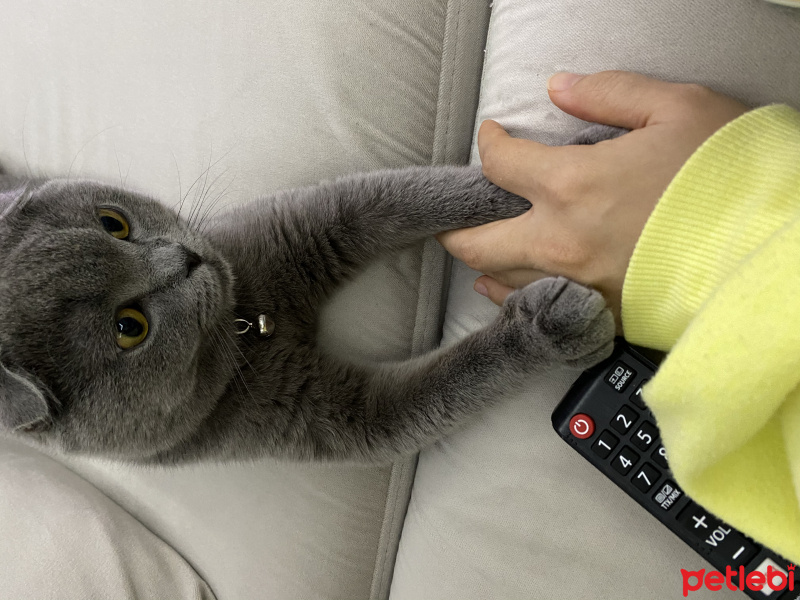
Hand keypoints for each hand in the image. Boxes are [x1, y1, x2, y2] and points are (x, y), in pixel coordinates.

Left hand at [437, 70, 747, 326]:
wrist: (768, 252)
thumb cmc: (728, 179)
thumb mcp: (677, 110)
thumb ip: (610, 94)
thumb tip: (560, 88)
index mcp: (573, 184)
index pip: (500, 163)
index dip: (489, 143)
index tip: (492, 136)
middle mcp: (561, 241)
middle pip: (477, 242)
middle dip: (456, 228)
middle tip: (452, 219)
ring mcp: (578, 284)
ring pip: (502, 282)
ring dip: (483, 265)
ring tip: (477, 255)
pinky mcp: (600, 314)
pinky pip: (539, 310)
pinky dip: (516, 298)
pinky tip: (512, 290)